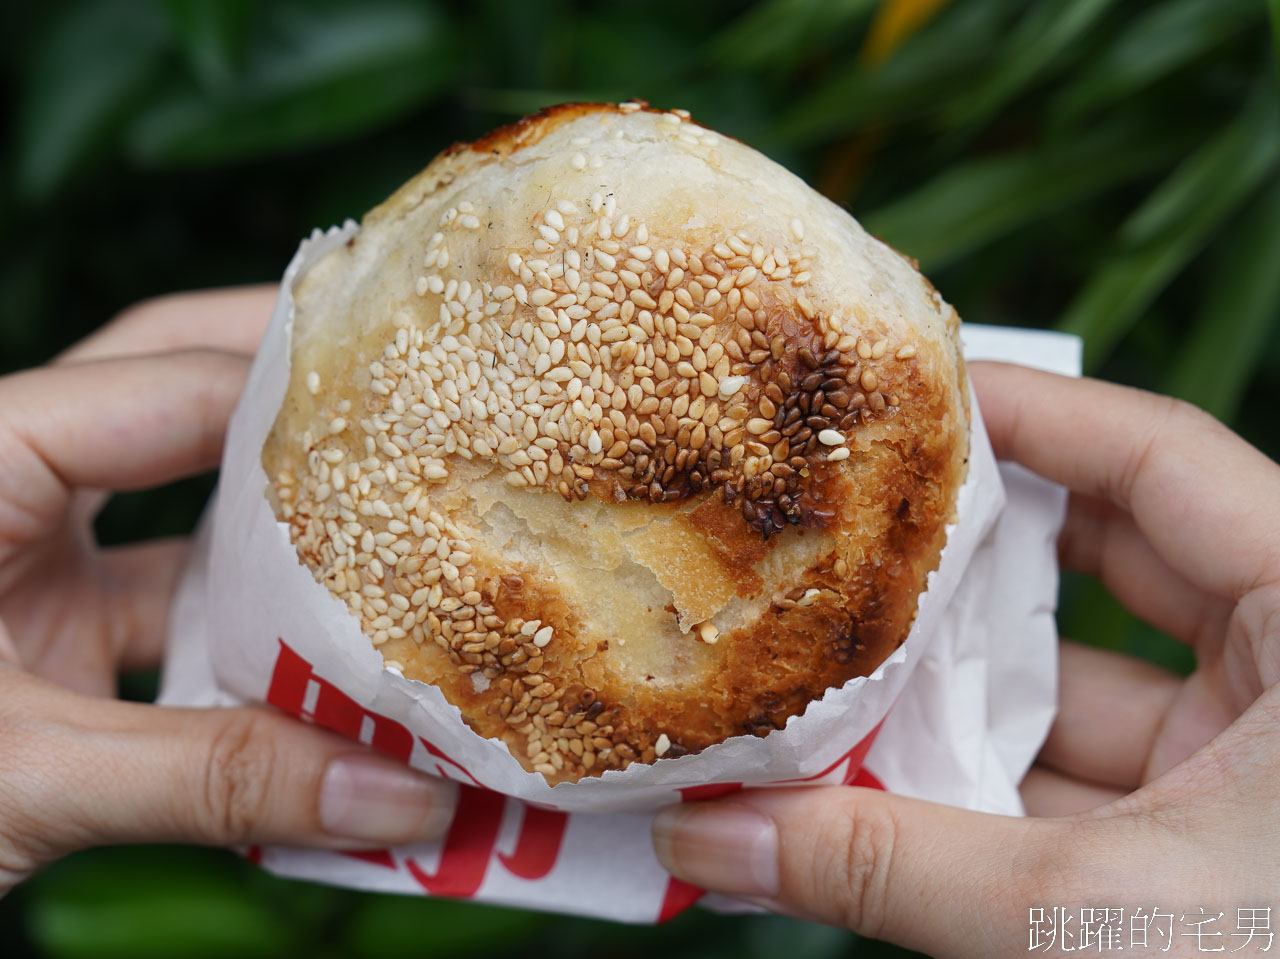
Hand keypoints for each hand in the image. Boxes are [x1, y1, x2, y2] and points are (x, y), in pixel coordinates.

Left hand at [0, 288, 456, 895]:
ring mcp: (21, 562)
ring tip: (402, 545)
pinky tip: (328, 674)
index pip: (169, 387)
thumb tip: (405, 797)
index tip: (429, 403)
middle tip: (415, 394)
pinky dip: (249, 638)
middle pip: (171, 390)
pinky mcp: (42, 636)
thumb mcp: (16, 780)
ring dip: (284, 543)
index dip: (302, 392)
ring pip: (181, 511)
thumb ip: (215, 780)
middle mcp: (1, 486)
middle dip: (292, 392)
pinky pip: (170, 608)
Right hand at [653, 361, 1279, 955]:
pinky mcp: (1205, 842)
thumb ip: (897, 871)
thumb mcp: (1100, 916)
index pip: (1150, 458)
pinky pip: (1072, 782)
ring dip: (944, 702)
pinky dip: (975, 788)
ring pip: (1069, 691)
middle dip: (953, 565)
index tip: (893, 401)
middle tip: (825, 538)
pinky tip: (868, 794)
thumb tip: (706, 837)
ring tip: (813, 680)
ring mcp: (1246, 762)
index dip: (1020, 416)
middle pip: (1096, 560)